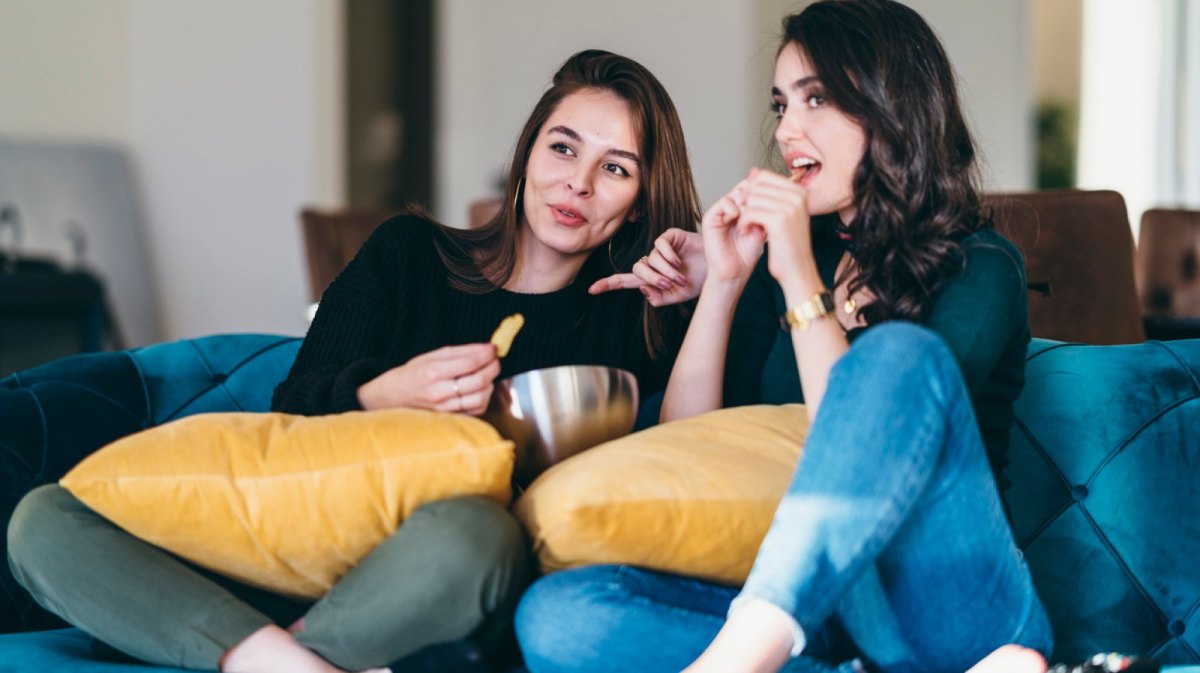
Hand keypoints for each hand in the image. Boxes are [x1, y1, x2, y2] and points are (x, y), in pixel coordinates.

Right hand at [357, 343, 499, 414]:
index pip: (470, 362)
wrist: (393, 397)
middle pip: (478, 380)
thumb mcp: (432, 356)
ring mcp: (444, 409)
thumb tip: (487, 348)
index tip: (494, 348)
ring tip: (486, 374)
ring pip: (480, 397)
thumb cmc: (413, 374)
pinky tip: (479, 389)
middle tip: (495, 360)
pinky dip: (484, 398)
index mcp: (433, 372)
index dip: (487, 354)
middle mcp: (439, 392)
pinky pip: (476, 410)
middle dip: (493, 367)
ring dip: (490, 384)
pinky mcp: (450, 419)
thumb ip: (461, 352)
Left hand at [588, 228, 704, 305]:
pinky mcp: (670, 237)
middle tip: (669, 284)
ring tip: (680, 275)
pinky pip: (659, 246)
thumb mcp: (677, 297)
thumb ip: (659, 298)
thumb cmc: (699, 281)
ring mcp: (661, 249)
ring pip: (649, 259)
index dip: (609, 284)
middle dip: (652, 278)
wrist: (718, 268)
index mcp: (652, 278)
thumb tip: (642, 289)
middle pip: (637, 269)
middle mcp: (653, 262)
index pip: (626, 281)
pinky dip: (667, 256)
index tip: (591, 290)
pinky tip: (679, 260)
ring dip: (664, 271)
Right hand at [699, 175, 765, 285]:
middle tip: (761, 211)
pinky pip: (724, 202)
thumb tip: (774, 190)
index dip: (763, 194)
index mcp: (741, 210)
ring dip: (747, 204)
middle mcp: (729, 209)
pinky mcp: (710, 217)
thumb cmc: (747, 256)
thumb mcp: (762, 228)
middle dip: (756, 198)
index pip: (753, 190)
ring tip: (751, 220)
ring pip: (736, 193)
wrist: (734, 273)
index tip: (772, 204)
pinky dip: (735, 209)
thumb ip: (764, 210)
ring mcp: (719, 212)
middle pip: (745, 188)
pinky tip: (740, 223)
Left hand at [737, 168, 815, 286]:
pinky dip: (743, 222)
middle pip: (756, 186)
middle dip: (746, 200)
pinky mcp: (779, 220)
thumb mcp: (784, 213)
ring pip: (751, 199)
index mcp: (799, 191)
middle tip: (746, 217)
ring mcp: (789, 206)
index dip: (751, 190)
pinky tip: (746, 231)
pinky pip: (749, 212)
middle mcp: (797, 196)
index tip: (749, 206)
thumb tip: (752, 170)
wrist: (798, 270)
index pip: (764, 176)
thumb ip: (770, 192)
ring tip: (746, 226)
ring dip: (743, 213)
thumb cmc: (789, 244)